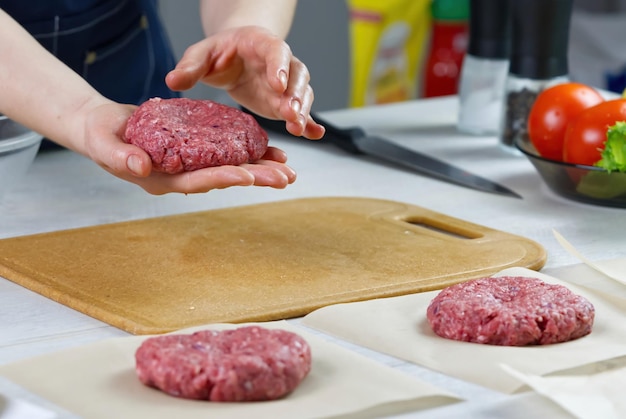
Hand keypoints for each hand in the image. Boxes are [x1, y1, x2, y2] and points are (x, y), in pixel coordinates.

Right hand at [79, 103, 296, 194]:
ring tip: (288, 169)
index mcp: (162, 179)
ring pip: (229, 167)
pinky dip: (247, 151)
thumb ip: (120, 157)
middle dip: (255, 178)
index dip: (222, 177)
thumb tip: (141, 168)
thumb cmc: (99, 136)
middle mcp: (181, 176)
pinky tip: (269, 151)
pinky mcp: (195, 150)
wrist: (102, 127)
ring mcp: (189, 164)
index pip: (197, 181)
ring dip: (259, 168)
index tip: (248, 176)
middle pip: (222, 178)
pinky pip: (224, 152)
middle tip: (286, 178)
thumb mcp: (103, 145)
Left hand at [165, 26, 324, 139]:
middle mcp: (281, 63)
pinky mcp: (286, 102)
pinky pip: (303, 111)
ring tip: (297, 128)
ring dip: (302, 111)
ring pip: (302, 94)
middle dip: (295, 94)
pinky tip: (316, 134)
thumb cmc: (219, 52)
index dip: (279, 66)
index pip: (276, 51)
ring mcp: (286, 84)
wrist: (234, 57)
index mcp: (261, 44)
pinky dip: (311, 123)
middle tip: (290, 113)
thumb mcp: (201, 54)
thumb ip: (190, 66)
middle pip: (296, 75)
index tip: (277, 83)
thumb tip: (172, 81)